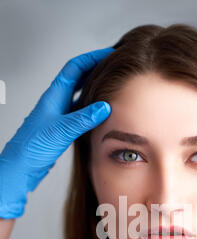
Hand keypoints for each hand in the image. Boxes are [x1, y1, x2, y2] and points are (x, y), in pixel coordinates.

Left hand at [0, 47, 113, 218]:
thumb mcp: (62, 130)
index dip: (92, 58)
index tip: (110, 54)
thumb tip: (105, 107)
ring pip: (80, 94)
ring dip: (95, 88)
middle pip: (79, 78)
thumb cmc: (33, 147)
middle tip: (114, 67)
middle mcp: (57, 101)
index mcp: (54, 96)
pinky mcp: (62, 127)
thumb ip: (84, 118)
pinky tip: (101, 113)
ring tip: (112, 85)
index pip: (75, 68)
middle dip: (96, 69)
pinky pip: (80, 111)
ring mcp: (59, 114)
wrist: (21, 166)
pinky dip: (92, 107)